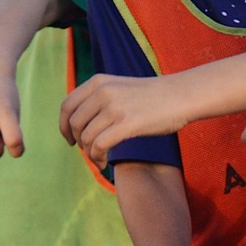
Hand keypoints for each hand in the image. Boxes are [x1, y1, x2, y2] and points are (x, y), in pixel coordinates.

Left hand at [60, 74, 183, 167]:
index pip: (67, 106)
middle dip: (78, 143)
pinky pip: (100, 146)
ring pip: (86, 137)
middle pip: (74, 124)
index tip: (70, 140)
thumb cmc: (153, 97)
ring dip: (90, 154)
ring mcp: (114, 107)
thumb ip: (99, 99)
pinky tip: (105, 163)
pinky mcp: (127, 124)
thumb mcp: (120, 88)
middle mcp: (103, 92)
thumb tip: (80, 122)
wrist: (181, 95)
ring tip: (100, 160)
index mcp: (98, 82)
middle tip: (89, 153)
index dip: (64, 126)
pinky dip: (98, 158)